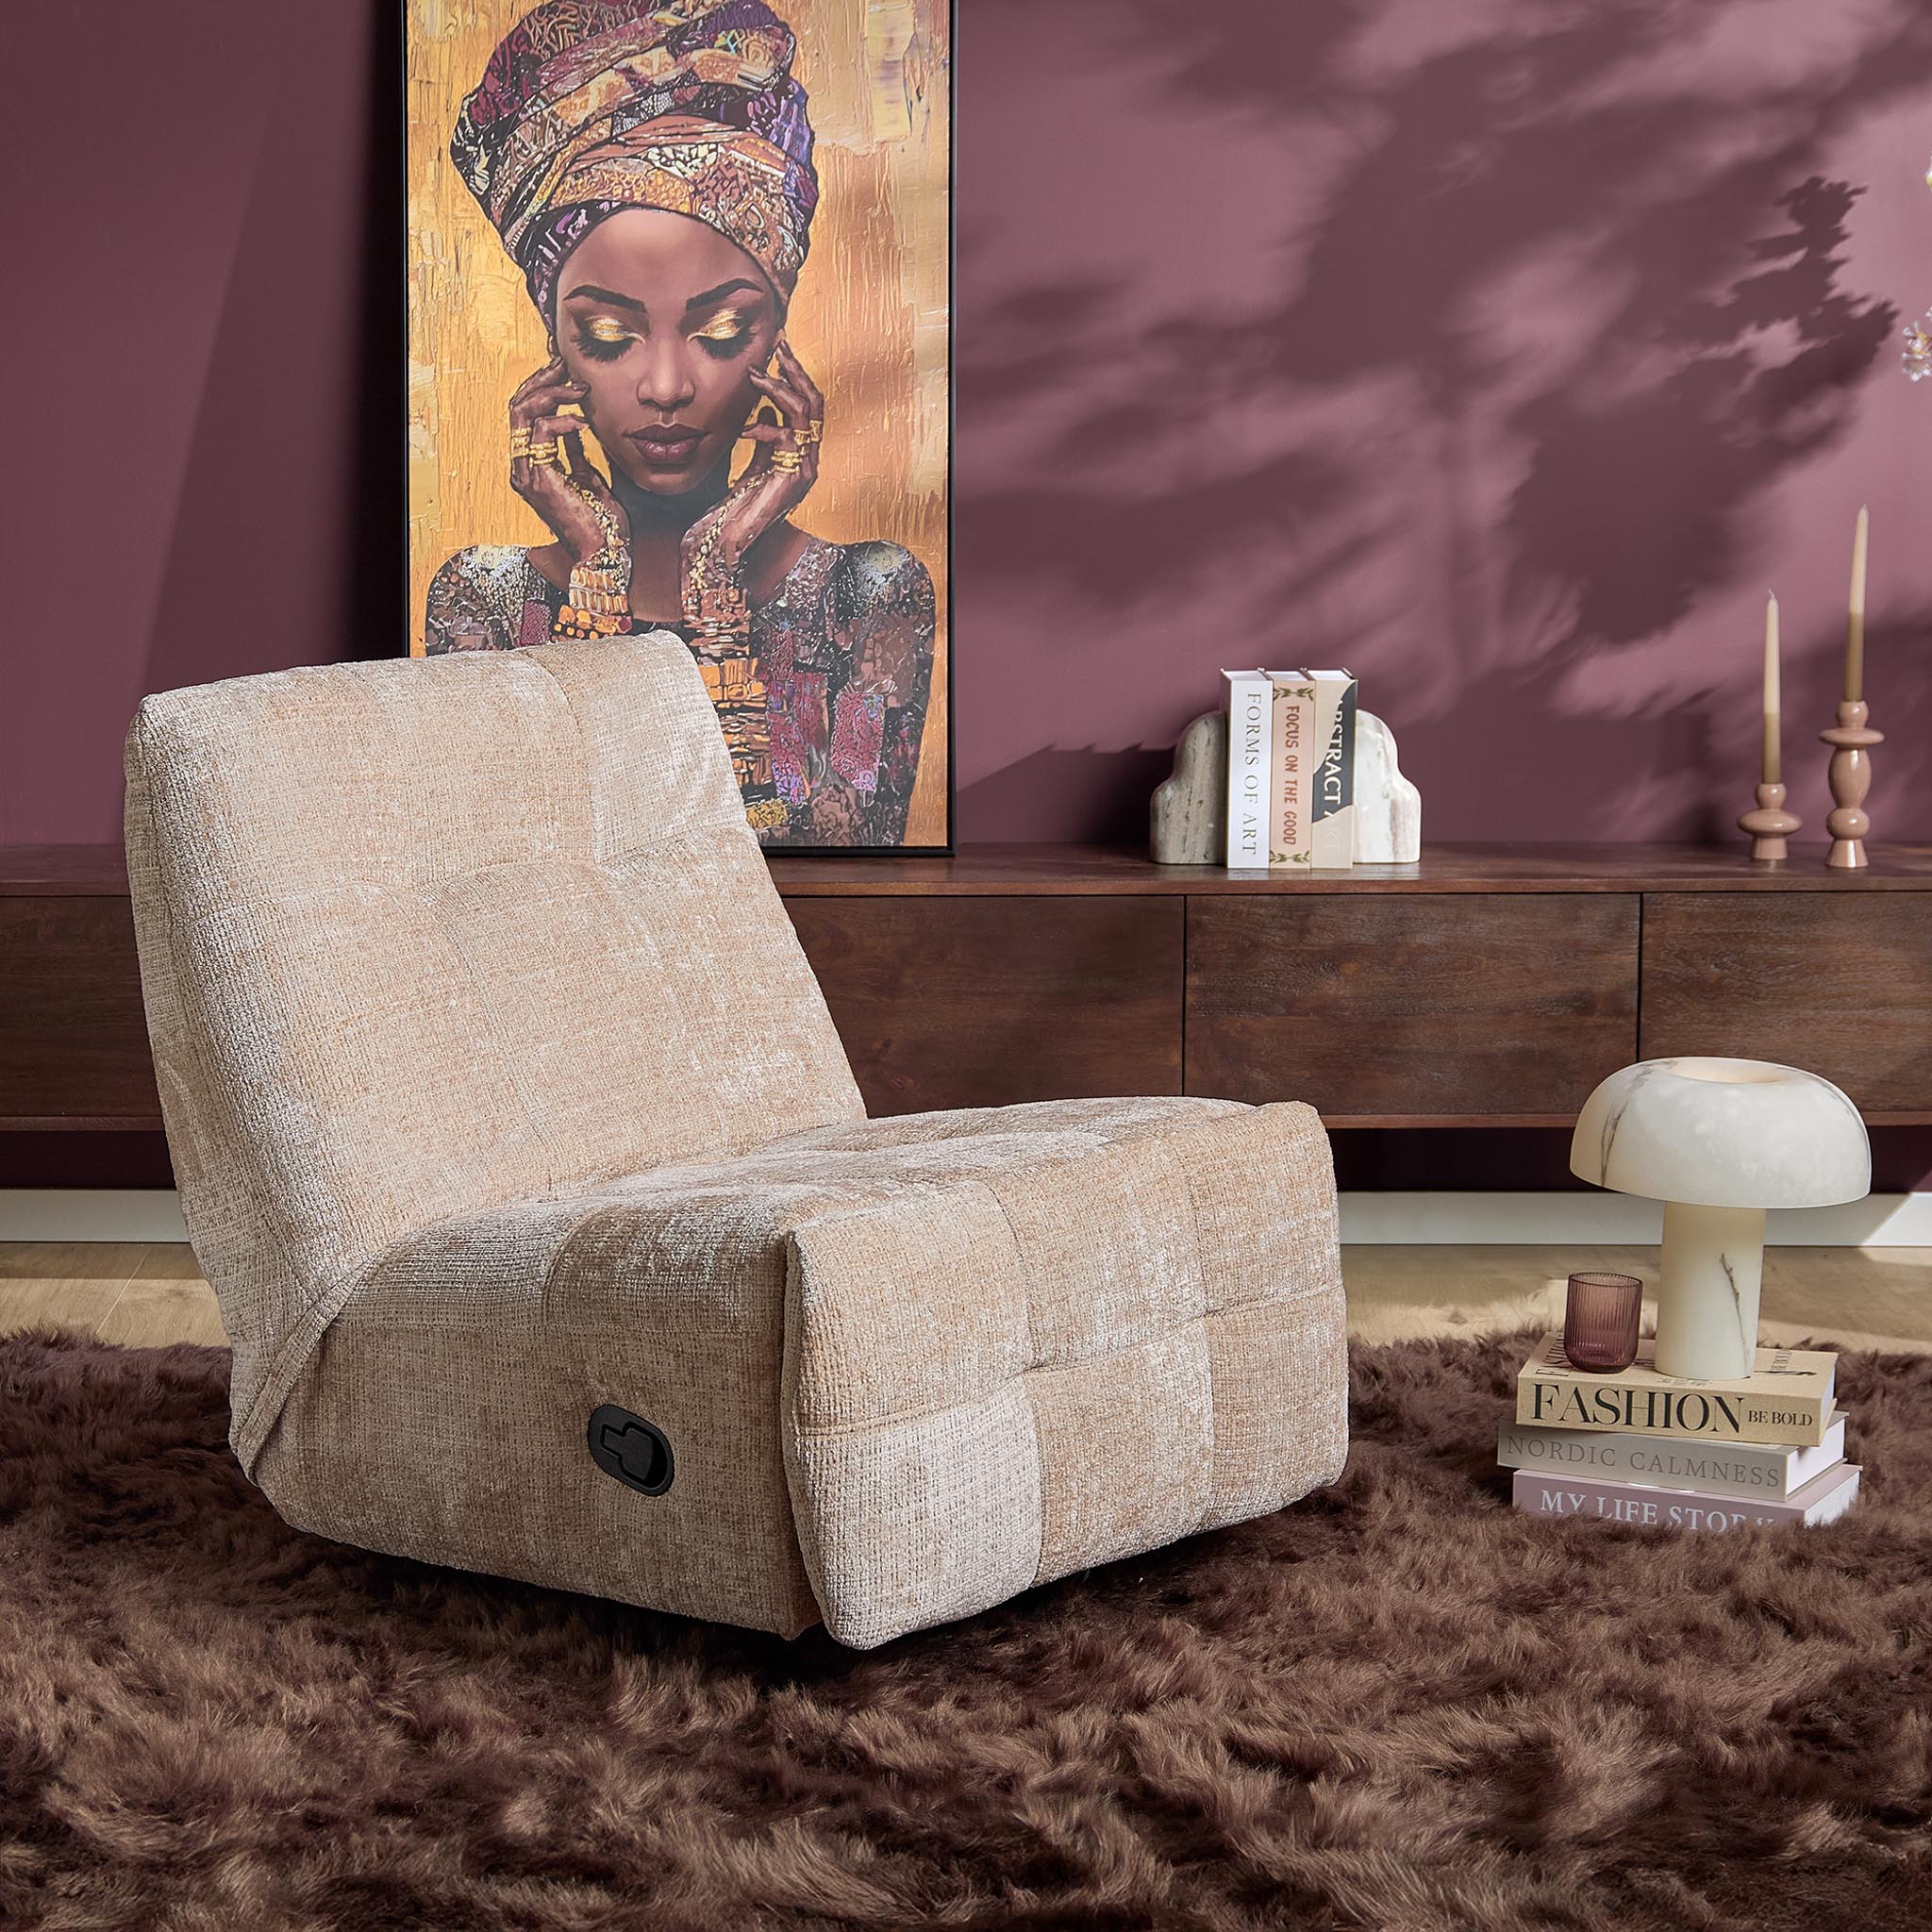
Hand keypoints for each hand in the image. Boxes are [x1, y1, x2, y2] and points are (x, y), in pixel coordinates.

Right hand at [509, 355, 629, 567]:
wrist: (604, 555)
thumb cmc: (601, 523)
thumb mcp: (588, 477)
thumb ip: (574, 451)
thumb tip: (574, 424)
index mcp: (532, 466)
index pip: (524, 415)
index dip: (540, 387)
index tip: (564, 372)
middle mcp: (522, 468)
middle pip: (517, 407)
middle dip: (541, 381)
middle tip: (566, 367)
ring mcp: (527, 474)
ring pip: (522, 414)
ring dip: (553, 394)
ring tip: (580, 389)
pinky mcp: (540, 480)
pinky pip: (541, 434)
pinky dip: (563, 420)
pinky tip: (584, 421)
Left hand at [680, 337, 822, 629]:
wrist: (723, 552)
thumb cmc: (729, 513)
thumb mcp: (748, 465)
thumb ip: (762, 439)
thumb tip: (764, 409)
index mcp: (799, 456)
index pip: (807, 405)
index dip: (795, 375)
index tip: (777, 349)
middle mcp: (809, 462)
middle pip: (815, 402)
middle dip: (797, 369)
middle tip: (779, 342)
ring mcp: (805, 472)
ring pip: (808, 412)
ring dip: (781, 386)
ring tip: (756, 373)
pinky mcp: (794, 480)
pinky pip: (790, 435)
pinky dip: (767, 423)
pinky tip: (745, 427)